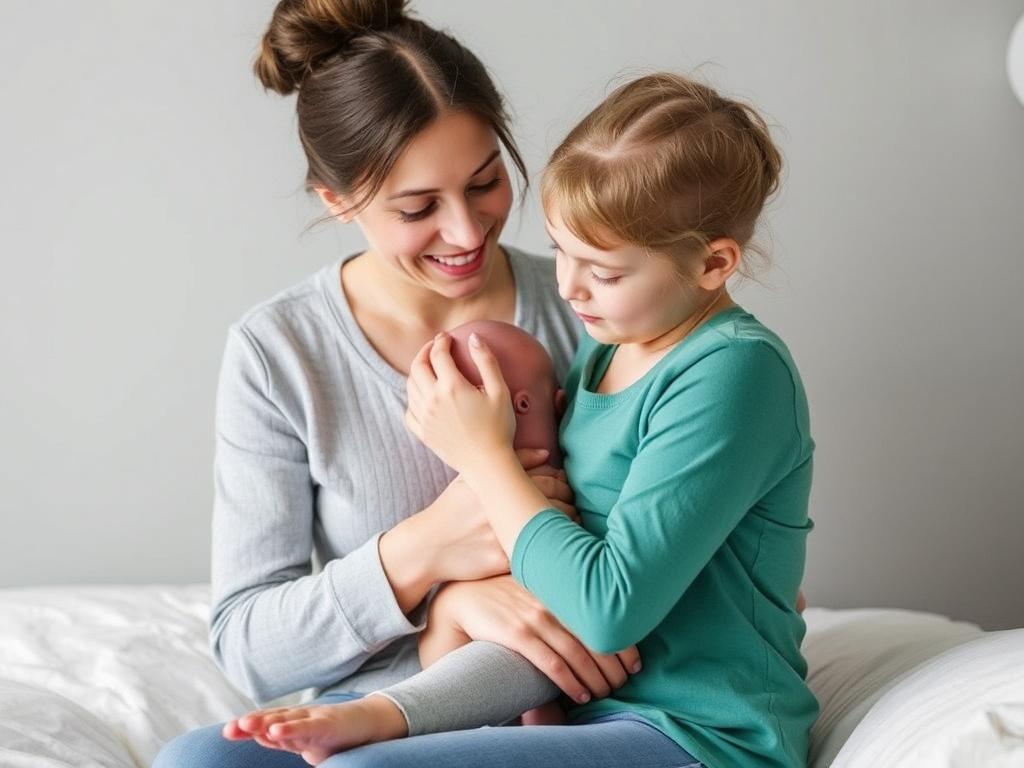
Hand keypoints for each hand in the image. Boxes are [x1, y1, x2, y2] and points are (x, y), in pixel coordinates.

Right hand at [392, 448, 572, 586]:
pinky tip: (557, 547)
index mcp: (497, 486)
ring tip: (571, 524)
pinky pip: (537, 553)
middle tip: (573, 505)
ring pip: (550, 529)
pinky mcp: (503, 561)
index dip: (563, 484)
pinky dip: (552, 549)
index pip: (548, 482)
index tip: (566, 487)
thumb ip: (509, 462)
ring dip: (567, 526)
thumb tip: (547, 453)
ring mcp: (503, 536)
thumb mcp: (471, 479)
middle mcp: (501, 509)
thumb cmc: (451, 510)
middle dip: (570, 504)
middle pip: (553, 504)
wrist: (427, 546)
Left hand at [405, 332, 514, 475]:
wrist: (487, 464)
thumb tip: (474, 337)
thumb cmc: (499, 428)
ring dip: (417, 371)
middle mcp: (432, 399)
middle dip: (425, 352)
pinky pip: (408, 409)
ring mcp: (424, 417)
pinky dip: (412, 397)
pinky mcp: (421, 432)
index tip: (446, 337)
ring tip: (429, 367)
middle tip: (434, 347)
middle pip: (418, 366)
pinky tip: (422, 395)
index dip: (441, 341)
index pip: (438, 353)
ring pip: (410, 385)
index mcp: (451, 386)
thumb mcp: (500, 391)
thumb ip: (487, 361)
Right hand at [431, 576, 640, 703]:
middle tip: (623, 684)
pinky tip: (581, 694)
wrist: (462, 599)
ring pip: (577, 654)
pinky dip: (570, 682)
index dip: (624, 643)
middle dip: (614, 666)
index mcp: (561, 589)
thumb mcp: (536, 588)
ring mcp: (534, 617)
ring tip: (605, 693)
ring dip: (596, 679)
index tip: (635, 663)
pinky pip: (551, 663)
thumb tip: (594, 622)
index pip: (602, 617)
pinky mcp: (516, 634)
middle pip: (594, 637)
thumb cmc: (504, 597)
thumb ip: (562, 600)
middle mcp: (552, 601)